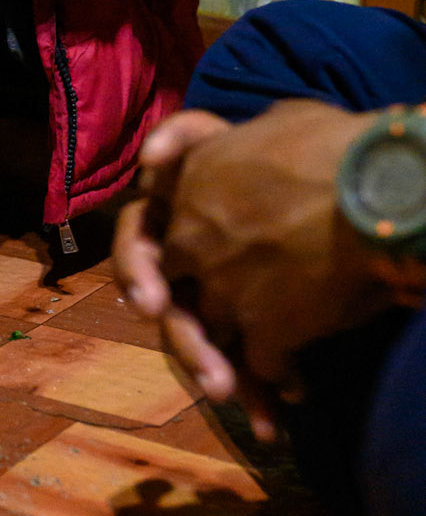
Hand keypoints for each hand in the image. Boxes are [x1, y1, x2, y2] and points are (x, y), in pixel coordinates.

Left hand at [114, 99, 387, 434]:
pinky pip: (262, 367)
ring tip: (241, 393)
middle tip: (204, 361)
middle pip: (172, 300)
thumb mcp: (269, 122)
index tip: (150, 298)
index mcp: (183, 190)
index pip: (142, 233)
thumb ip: (226, 145)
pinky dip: (275, 383)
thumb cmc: (329, 144)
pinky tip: (294, 391)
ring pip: (213, 342)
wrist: (373, 189)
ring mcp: (225, 290)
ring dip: (228, 371)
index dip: (145, 265)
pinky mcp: (266, 330)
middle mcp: (190, 242)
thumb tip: (210, 149)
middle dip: (187, 333)